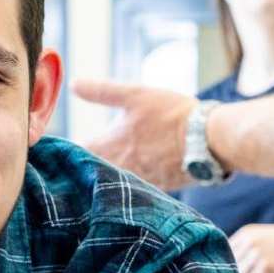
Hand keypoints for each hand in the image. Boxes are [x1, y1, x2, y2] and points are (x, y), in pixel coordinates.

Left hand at [73, 79, 197, 190]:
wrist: (208, 139)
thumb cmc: (171, 114)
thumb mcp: (135, 95)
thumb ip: (102, 91)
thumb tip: (73, 83)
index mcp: (111, 143)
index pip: (80, 151)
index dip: (71, 149)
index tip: (65, 147)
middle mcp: (121, 166)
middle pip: (94, 170)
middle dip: (87, 165)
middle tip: (81, 160)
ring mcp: (139, 179)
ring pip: (115, 181)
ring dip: (108, 175)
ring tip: (108, 168)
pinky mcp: (158, 187)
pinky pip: (138, 188)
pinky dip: (132, 183)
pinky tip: (135, 177)